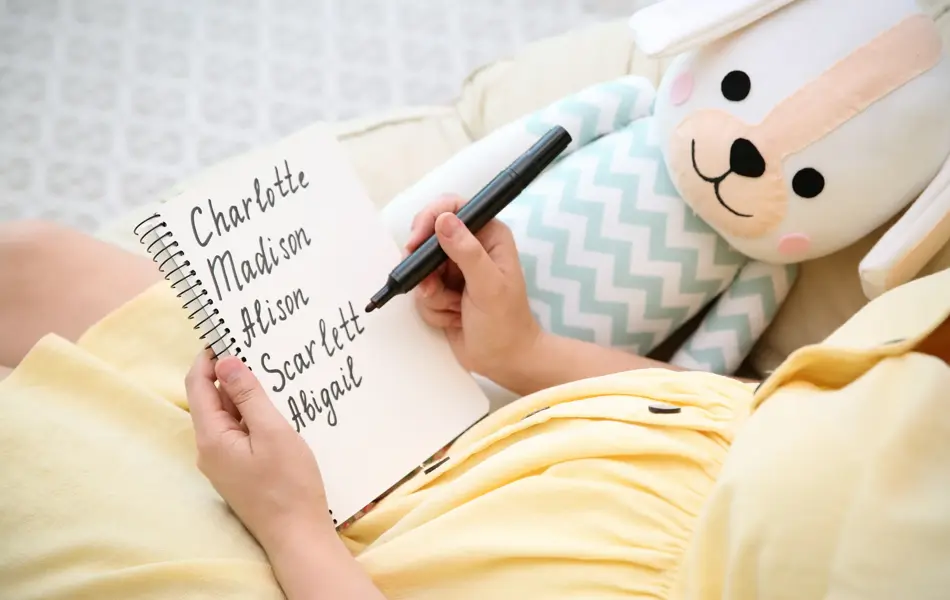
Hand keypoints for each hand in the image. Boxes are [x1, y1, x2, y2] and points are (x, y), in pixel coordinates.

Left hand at [185, 352, 334, 553]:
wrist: (297, 535)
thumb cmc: (288, 485)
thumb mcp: (272, 431)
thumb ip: (248, 396)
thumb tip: (225, 362)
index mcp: (212, 438)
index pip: (197, 386)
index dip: (207, 358)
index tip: (224, 333)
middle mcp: (210, 450)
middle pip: (211, 400)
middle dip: (229, 374)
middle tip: (254, 349)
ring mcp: (223, 463)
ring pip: (227, 417)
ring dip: (243, 396)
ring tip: (269, 375)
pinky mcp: (238, 471)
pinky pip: (239, 433)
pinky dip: (252, 416)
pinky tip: (274, 409)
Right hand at [406, 194, 542, 383]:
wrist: (504, 360)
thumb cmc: (506, 324)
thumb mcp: (489, 286)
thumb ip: (467, 252)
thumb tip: (443, 221)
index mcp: (489, 235)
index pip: (453, 208)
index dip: (430, 219)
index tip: (416, 243)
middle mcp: (470, 247)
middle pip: (428, 238)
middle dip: (426, 268)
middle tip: (434, 288)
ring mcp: (455, 269)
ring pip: (421, 268)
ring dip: (433, 294)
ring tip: (454, 309)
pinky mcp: (443, 290)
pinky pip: (421, 290)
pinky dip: (433, 308)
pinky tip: (453, 318)